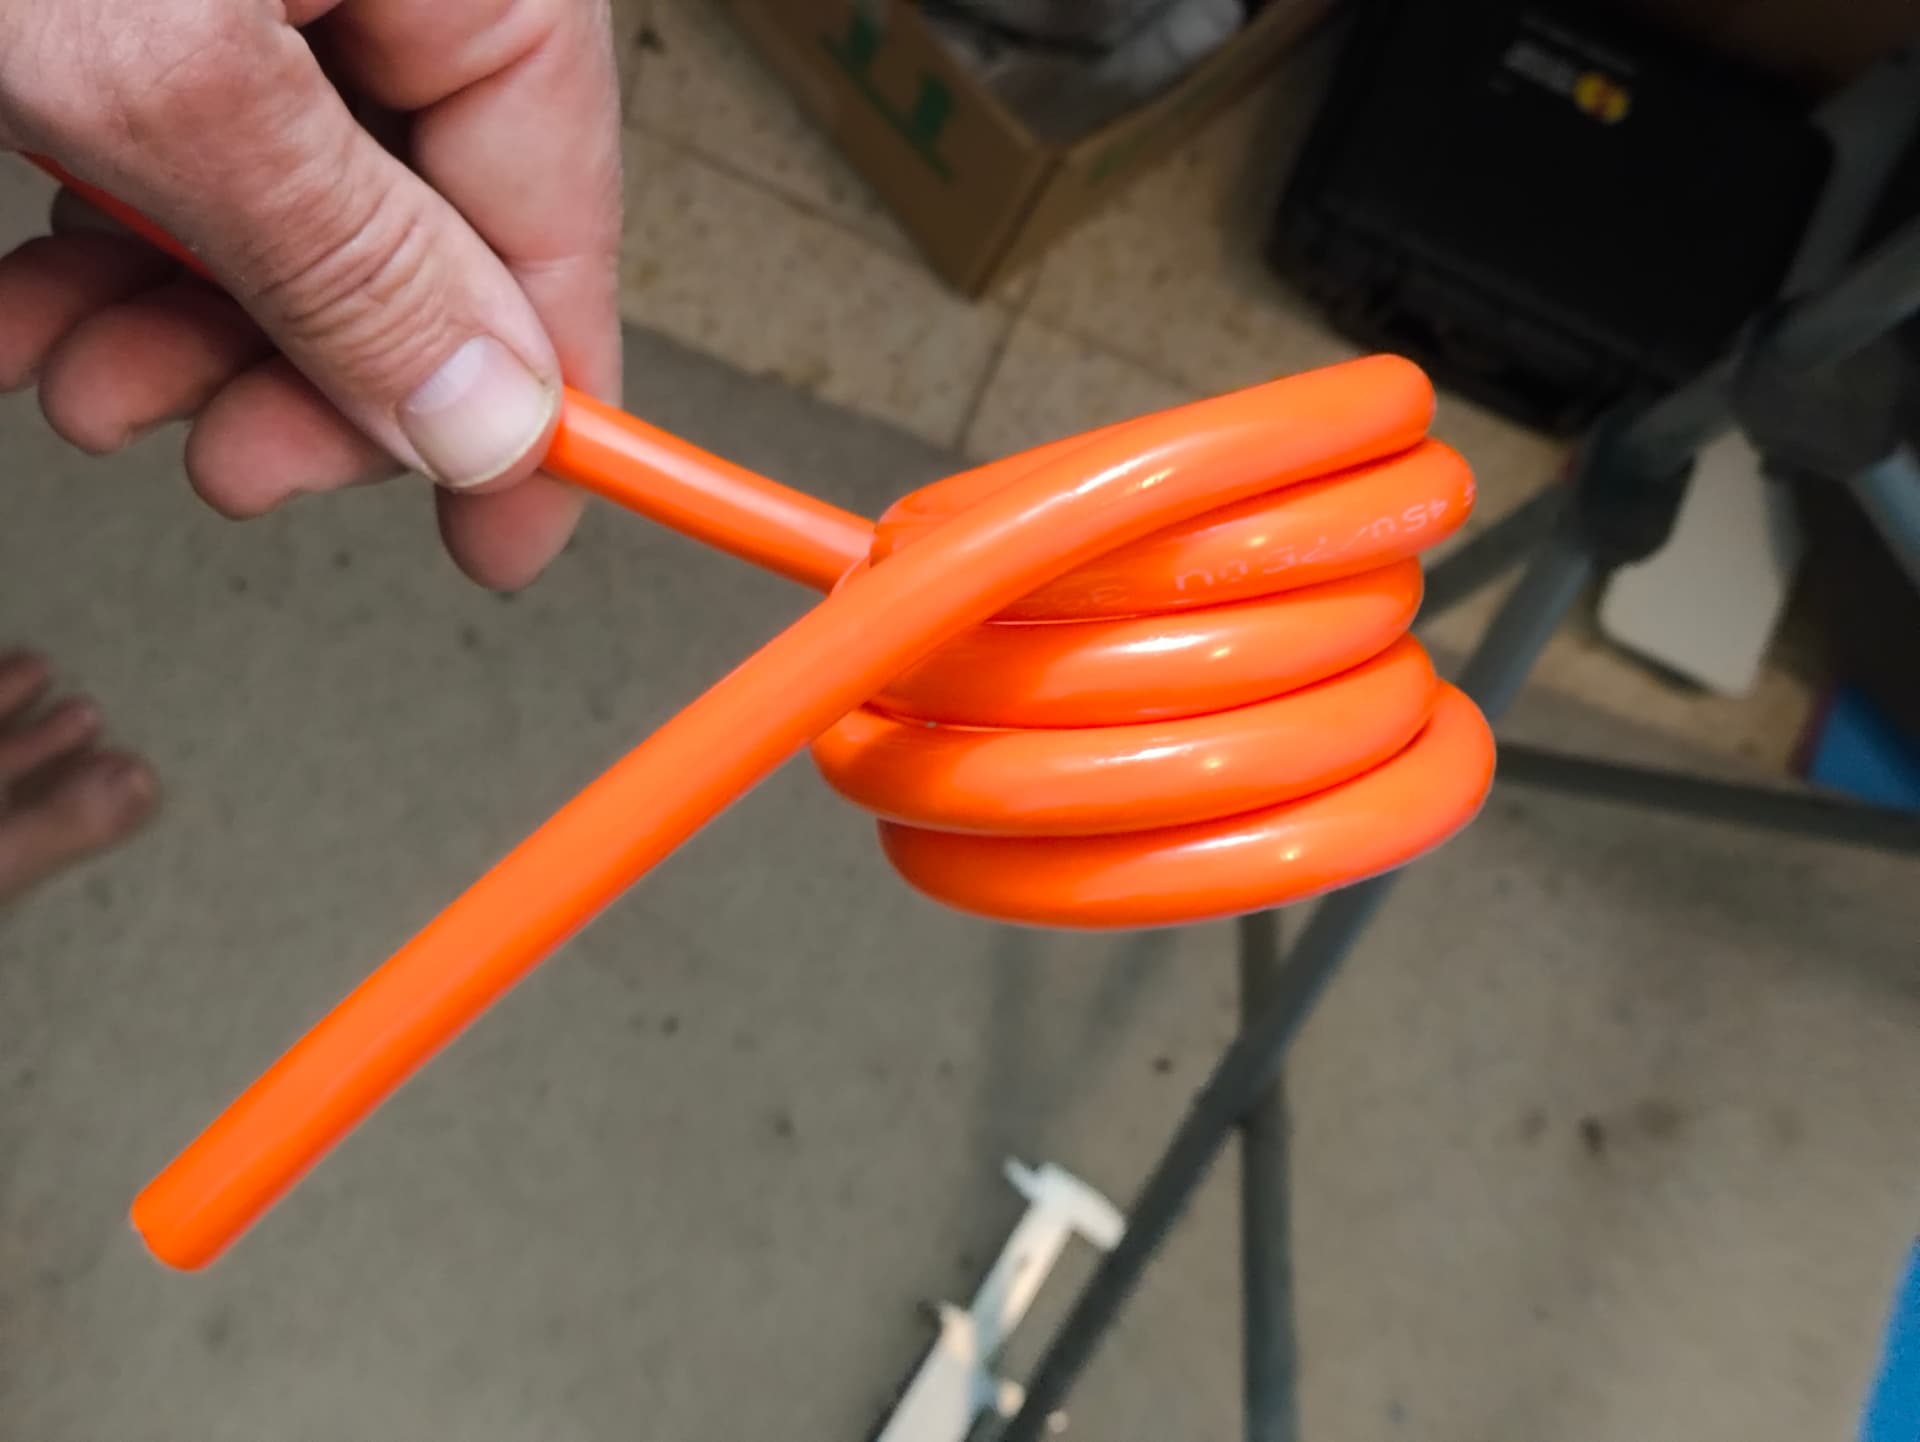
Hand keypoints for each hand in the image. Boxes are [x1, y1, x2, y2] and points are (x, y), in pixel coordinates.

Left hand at [0, 0, 624, 588]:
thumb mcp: (166, 70)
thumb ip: (348, 261)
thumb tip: (492, 420)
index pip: (553, 216)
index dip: (538, 399)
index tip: (505, 541)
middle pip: (417, 239)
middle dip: (304, 378)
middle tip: (228, 464)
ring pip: (287, 221)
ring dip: (180, 336)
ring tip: (80, 385)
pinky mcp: (162, 1)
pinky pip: (185, 161)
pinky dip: (108, 258)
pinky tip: (35, 311)